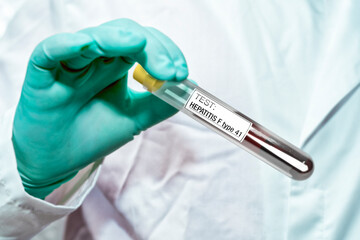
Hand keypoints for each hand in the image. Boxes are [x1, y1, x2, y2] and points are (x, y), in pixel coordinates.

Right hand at [12, 19, 187, 198]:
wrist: (58, 160)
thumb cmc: (92, 135)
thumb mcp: (133, 119)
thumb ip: (159, 105)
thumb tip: (190, 89)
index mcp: (117, 65)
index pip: (144, 44)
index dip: (165, 52)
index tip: (181, 74)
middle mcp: (96, 59)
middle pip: (124, 34)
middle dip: (151, 47)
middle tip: (168, 71)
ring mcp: (69, 64)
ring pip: (92, 38)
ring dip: (117, 38)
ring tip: (139, 44)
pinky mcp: (42, 74)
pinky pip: (50, 52)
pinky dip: (66, 45)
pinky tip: (85, 45)